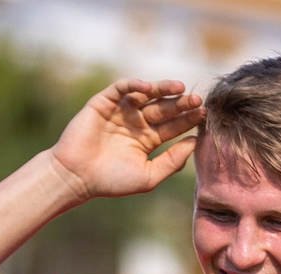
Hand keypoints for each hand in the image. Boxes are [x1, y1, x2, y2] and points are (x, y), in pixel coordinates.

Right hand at [48, 78, 203, 201]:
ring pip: (147, 94)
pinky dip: (135, 85)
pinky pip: (122, 88)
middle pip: (164, 108)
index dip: (188, 119)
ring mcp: (121, 111)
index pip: (173, 125)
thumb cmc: (110, 181)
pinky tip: (148, 88)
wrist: (76, 177)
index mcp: (147, 140)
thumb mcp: (148, 176)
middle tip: (196, 100)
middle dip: (180, 103)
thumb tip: (194, 143)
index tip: (203, 115)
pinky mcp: (104, 103)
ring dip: (163, 88)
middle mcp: (136, 123)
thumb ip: (172, 162)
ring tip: (179, 88)